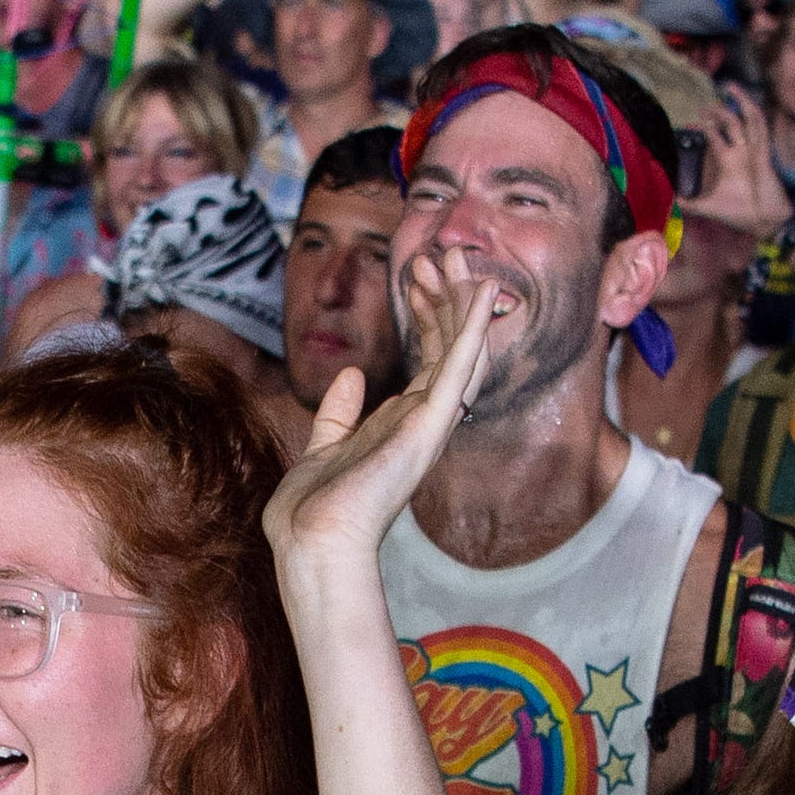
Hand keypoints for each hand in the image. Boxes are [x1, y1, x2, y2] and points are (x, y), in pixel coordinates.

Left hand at [263, 251, 501, 580]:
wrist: (311, 543)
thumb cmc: (312, 511)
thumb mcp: (322, 448)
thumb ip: (339, 413)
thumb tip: (350, 374)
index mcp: (399, 426)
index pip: (426, 361)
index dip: (426, 314)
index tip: (417, 275)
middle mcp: (421, 423)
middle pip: (448, 348)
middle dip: (448, 297)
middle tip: (445, 251)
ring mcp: (428, 426)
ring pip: (460, 351)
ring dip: (463, 302)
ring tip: (461, 256)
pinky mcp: (427, 429)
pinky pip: (459, 371)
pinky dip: (473, 331)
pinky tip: (483, 293)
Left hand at [685, 87, 793, 240]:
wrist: (761, 221)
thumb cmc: (738, 213)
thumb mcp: (707, 207)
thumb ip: (689, 204)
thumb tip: (669, 204)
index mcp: (728, 161)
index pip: (716, 137)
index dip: (706, 127)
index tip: (693, 121)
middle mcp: (741, 152)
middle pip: (731, 124)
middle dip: (718, 113)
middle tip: (704, 106)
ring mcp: (753, 150)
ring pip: (748, 119)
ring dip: (740, 102)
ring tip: (729, 87)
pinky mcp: (764, 153)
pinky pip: (761, 129)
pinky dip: (755, 115)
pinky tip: (747, 104)